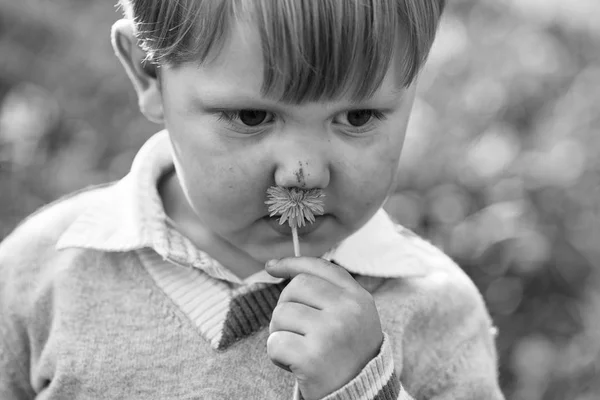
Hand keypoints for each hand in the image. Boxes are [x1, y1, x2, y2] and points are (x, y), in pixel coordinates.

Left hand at [266, 257, 383, 399]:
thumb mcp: (353, 316)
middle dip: (287, 307)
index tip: (271, 267)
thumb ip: (327, 291)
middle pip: (295, 288)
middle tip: (299, 331)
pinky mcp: (312, 357)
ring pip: (281, 314)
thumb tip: (275, 266)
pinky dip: (278, 356)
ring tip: (301, 349)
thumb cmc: (348, 354)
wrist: (361, 396)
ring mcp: (330, 332)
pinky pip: (275, 343)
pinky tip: (296, 365)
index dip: (292, 263)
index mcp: (358, 298)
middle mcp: (347, 311)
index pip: (319, 268)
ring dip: (281, 333)